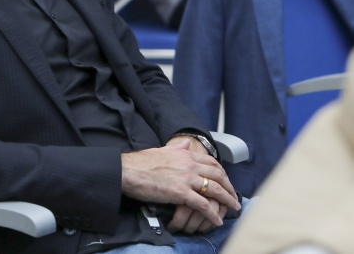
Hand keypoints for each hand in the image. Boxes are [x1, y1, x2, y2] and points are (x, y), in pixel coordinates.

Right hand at [121, 139, 239, 228]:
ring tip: (232, 208)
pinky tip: (217, 220)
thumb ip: (178, 148)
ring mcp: (186, 178)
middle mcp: (189, 164)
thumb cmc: (143, 161)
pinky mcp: (181, 192)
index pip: (211, 163)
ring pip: (214, 189)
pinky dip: (212, 213)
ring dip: (227, 200)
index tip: (226, 181)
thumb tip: (187, 143)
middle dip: (229, 187)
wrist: (129, 170)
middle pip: (218, 175)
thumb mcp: (163, 150)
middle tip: (234, 196)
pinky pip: (202, 204)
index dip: (222, 173)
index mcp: (185, 154)